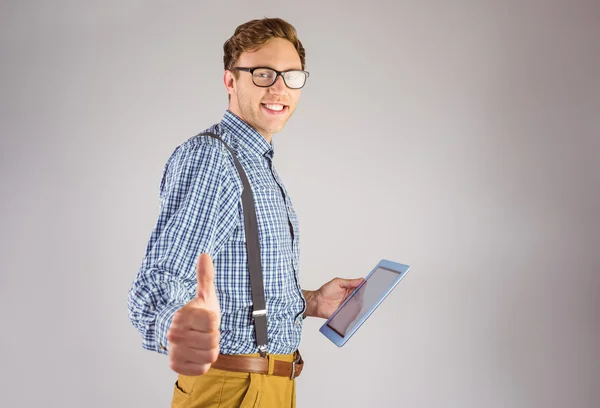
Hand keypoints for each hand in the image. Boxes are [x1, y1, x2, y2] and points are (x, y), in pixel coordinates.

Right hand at [167, 253, 220, 375]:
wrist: (186, 335)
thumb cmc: (200, 314)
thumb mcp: (205, 295)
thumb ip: (206, 276)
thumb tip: (205, 255)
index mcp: (182, 314)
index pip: (213, 321)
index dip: (215, 322)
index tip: (207, 319)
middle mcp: (174, 333)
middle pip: (214, 340)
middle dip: (214, 337)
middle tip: (205, 332)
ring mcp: (174, 350)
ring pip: (210, 355)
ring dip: (210, 350)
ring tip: (202, 343)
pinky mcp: (175, 366)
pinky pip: (202, 368)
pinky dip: (203, 363)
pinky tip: (197, 354)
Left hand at [304, 277, 363, 318]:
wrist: (317, 302)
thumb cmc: (325, 291)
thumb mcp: (338, 282)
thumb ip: (350, 282)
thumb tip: (361, 279)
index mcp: (350, 290)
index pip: (361, 289)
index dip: (367, 288)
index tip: (373, 285)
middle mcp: (351, 298)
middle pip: (362, 298)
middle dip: (366, 297)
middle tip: (369, 295)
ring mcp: (349, 307)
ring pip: (359, 307)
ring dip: (359, 305)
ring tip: (359, 302)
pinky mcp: (346, 314)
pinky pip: (353, 315)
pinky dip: (354, 313)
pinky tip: (354, 310)